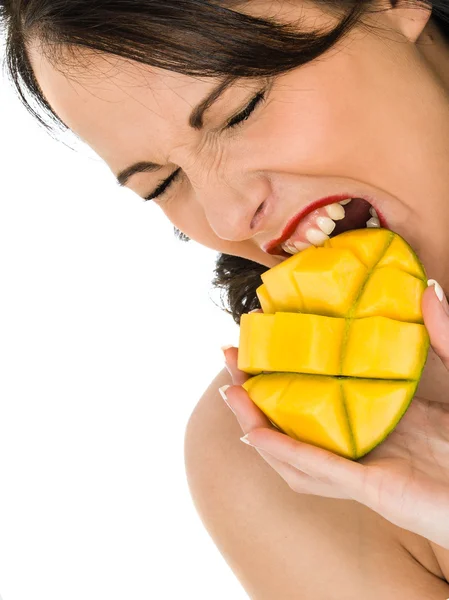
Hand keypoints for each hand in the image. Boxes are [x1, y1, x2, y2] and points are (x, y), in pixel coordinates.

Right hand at [221, 281, 448, 549]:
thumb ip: (442, 334)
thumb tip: (425, 288)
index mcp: (382, 415)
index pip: (322, 393)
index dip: (287, 371)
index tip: (263, 340)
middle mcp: (366, 442)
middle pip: (296, 422)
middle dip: (257, 395)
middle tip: (231, 360)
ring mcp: (367, 468)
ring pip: (296, 451)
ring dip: (258, 425)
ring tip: (232, 393)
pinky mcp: (374, 489)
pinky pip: (319, 470)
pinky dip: (284, 452)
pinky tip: (256, 432)